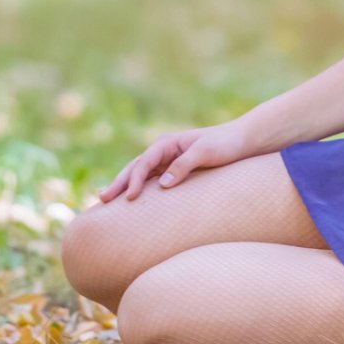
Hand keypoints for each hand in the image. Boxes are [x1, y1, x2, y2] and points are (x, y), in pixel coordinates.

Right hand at [96, 121, 253, 201]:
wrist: (242, 141)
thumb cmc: (225, 145)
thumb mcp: (206, 153)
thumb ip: (184, 165)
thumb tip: (163, 184)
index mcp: (167, 143)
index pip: (143, 163)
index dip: (135, 180)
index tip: (130, 197)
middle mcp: (163, 151)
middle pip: (135, 168)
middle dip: (118, 183)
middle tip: (101, 199)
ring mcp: (167, 161)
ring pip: (140, 175)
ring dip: (124, 187)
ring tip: (106, 201)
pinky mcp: (174, 171)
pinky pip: (151, 182)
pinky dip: (139, 190)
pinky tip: (131, 202)